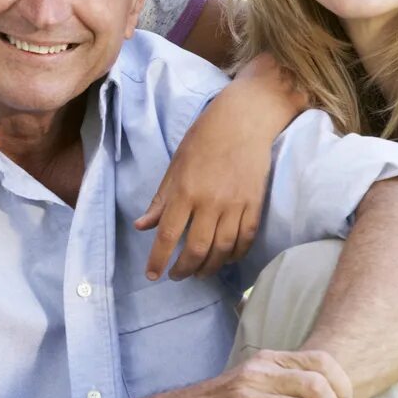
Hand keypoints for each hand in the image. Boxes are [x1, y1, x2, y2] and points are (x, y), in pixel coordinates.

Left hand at [136, 55, 305, 279]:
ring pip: (222, 250)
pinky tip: (226, 259)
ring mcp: (235, 205)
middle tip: (177, 276)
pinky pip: (245, 239)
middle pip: (196, 249)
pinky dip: (235, 254)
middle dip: (184, 269)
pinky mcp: (255, 204)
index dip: (158, 260)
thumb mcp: (175, 167)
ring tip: (200, 272)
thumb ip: (161, 201)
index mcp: (185, 192)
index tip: (152, 275)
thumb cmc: (203, 140)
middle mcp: (210, 202)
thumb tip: (142, 227)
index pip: (168, 235)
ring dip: (209, 267)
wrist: (244, 121)